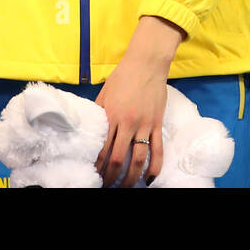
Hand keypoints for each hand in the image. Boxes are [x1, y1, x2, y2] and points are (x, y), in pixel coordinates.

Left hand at [94, 16, 183, 187]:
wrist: (146, 63)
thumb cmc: (123, 76)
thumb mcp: (104, 94)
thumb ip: (99, 113)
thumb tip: (91, 130)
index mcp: (111, 116)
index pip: (102, 149)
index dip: (98, 166)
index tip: (94, 175)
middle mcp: (127, 123)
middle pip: (118, 158)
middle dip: (111, 176)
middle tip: (107, 185)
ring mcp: (144, 124)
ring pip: (138, 158)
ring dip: (132, 177)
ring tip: (126, 186)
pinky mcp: (156, 123)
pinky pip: (157, 148)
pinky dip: (155, 166)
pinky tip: (150, 178)